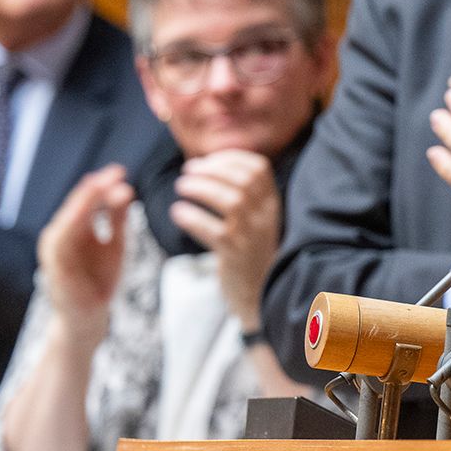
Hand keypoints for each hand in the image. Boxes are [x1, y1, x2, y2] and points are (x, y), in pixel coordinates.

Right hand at [38, 164, 132, 331]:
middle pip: (77, 205)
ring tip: (100, 187)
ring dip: (83, 203)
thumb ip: (117, 218)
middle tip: (115, 173)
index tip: (121, 171)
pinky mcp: (53, 267)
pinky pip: (58, 244)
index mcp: (76, 227)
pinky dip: (69, 227)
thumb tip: (125, 188)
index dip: (102, 185)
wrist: (90, 317)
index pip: (88, 200)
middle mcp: (62, 234)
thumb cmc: (99, 279)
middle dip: (95, 188)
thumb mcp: (115, 244)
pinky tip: (82, 213)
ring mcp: (55, 250)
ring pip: (66, 220)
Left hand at [169, 150, 282, 327]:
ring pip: (231, 201)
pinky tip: (178, 212)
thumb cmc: (249, 249)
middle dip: (212, 170)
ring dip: (201, 188)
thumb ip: (243, 193)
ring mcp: (252, 235)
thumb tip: (207, 164)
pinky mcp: (234, 254)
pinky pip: (213, 230)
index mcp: (272, 203)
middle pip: (244, 180)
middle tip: (187, 171)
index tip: (206, 161)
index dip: (230, 158)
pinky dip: (192, 217)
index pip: (258, 168)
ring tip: (181, 187)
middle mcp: (265, 216)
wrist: (258, 292)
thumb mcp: (256, 218)